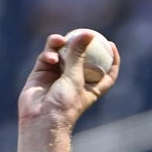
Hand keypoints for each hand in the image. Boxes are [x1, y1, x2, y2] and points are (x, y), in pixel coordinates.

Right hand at [17, 31, 119, 151]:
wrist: (41, 120)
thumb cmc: (64, 104)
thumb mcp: (75, 78)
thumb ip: (78, 54)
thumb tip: (88, 33)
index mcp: (91, 87)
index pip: (106, 72)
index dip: (111, 58)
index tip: (111, 44)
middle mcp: (75, 81)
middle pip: (82, 58)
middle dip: (81, 44)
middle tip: (81, 32)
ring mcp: (58, 76)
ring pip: (61, 54)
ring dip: (60, 45)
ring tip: (58, 40)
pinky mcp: (41, 74)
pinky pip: (46, 57)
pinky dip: (48, 54)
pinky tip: (49, 58)